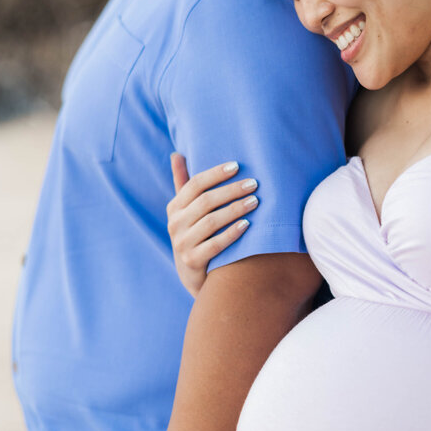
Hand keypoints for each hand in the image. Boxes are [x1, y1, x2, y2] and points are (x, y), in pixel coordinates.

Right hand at [167, 154, 258, 295]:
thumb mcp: (187, 210)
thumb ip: (184, 183)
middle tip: (254, 184)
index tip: (238, 166)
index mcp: (174, 207)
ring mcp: (181, 244)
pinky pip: (215, 244)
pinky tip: (247, 224)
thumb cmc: (196, 234)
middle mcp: (175, 224)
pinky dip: (232, 233)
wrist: (194, 276)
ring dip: (235, 209)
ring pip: (211, 221)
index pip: (195, 184)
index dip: (216, 173)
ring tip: (255, 201)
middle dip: (231, 190)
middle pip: (205, 201)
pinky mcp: (191, 261)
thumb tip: (177, 154)